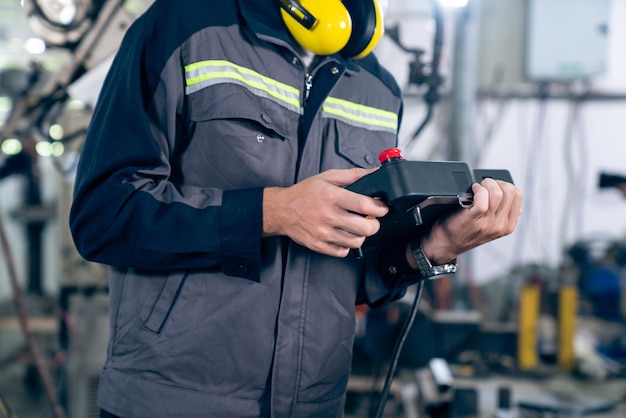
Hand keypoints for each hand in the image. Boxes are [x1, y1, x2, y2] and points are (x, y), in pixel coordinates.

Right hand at [263, 168, 388, 256]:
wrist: (282, 210)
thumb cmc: (304, 193)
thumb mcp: (327, 177)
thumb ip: (352, 175)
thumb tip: (374, 173)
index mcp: (332, 196)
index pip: (364, 205)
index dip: (379, 208)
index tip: (382, 208)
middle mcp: (328, 215)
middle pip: (364, 228)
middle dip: (374, 225)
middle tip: (371, 220)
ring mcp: (323, 232)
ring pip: (355, 242)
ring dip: (361, 235)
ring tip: (356, 228)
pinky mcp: (318, 245)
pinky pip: (342, 252)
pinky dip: (346, 246)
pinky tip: (343, 236)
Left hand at [420, 178, 522, 264]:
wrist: (444, 245)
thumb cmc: (463, 232)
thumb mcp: (489, 226)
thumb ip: (501, 215)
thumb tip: (510, 201)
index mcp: (508, 225)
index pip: (518, 195)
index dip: (504, 185)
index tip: (493, 186)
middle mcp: (500, 226)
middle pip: (510, 191)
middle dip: (496, 182)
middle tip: (484, 185)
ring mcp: (488, 223)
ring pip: (497, 193)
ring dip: (486, 184)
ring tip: (477, 188)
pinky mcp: (473, 219)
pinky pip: (482, 198)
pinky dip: (477, 189)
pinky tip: (472, 191)